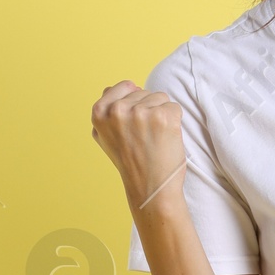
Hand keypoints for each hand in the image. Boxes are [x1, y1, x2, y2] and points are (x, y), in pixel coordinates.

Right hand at [91, 81, 184, 215]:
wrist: (150, 189)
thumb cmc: (131, 163)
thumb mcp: (105, 137)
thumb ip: (105, 111)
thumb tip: (108, 88)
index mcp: (100, 112)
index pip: (125, 86)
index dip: (134, 104)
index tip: (133, 126)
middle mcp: (117, 110)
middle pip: (144, 91)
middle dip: (148, 110)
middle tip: (143, 138)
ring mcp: (140, 113)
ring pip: (160, 97)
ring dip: (161, 116)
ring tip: (154, 139)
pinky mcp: (162, 117)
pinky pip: (174, 107)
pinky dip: (174, 123)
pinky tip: (165, 140)